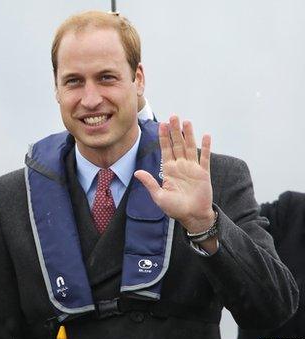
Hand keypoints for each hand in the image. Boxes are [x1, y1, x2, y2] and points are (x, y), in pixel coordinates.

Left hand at [134, 116, 214, 232]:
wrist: (192, 217)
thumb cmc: (174, 209)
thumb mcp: (158, 196)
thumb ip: (150, 183)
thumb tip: (137, 172)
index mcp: (168, 170)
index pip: (165, 149)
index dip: (163, 137)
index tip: (161, 124)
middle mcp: (180, 166)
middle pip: (177, 144)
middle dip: (174, 131)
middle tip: (173, 116)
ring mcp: (192, 168)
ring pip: (189, 147)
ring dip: (188, 134)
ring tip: (186, 121)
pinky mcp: (203, 173)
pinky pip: (205, 158)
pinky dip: (205, 148)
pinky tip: (205, 136)